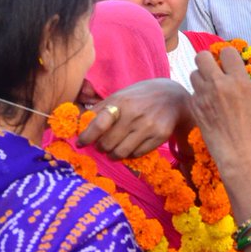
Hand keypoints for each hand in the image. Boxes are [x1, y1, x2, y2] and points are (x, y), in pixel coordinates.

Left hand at [77, 80, 192, 159]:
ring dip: (112, 155)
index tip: (80, 143)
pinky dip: (128, 155)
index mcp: (120, 102)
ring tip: (113, 150)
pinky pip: (136, 155)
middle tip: (101, 146)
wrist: (172, 96)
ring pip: (120, 153)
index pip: (98, 123)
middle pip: (107, 143)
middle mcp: (134, 114)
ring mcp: (148, 126)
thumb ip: (99, 110)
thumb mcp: (119, 96)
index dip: (86, 136)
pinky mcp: (159, 137)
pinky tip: (129, 148)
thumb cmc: (139, 97)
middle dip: (100, 147)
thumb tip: (78, 124)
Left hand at [189, 47, 250, 173]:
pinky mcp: (195, 107)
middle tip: (213, 70)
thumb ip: (245, 83)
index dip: (228, 56)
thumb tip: (236, 71)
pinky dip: (199, 95)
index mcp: (238, 81)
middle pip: (202, 56)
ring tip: (211, 88)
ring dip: (201, 78)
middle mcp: (219, 85)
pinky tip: (207, 104)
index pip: (227, 51)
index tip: (228, 63)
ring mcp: (204, 96)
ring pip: (194, 73)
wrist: (240, 154)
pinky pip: (192, 92)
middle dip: (207, 60)